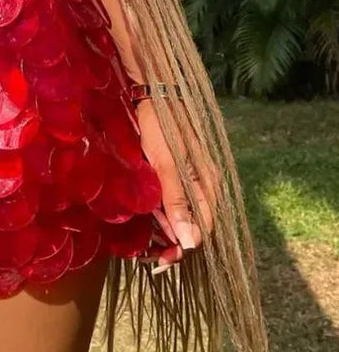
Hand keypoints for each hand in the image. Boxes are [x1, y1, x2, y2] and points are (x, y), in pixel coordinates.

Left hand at [134, 98, 218, 269]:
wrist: (153, 91)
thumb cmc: (160, 126)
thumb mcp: (166, 164)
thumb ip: (176, 201)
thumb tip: (189, 242)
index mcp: (206, 184)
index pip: (203, 229)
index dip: (183, 247)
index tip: (161, 260)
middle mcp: (201, 184)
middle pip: (193, 225)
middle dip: (172, 244)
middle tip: (149, 258)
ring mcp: (188, 179)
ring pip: (181, 216)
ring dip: (164, 232)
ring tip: (144, 245)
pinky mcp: (174, 174)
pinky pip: (172, 203)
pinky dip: (160, 216)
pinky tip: (146, 222)